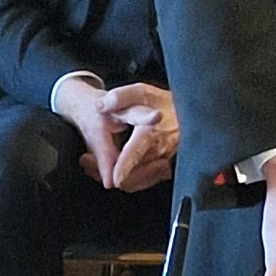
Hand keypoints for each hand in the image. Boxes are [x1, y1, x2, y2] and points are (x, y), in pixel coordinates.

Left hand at [60, 79, 177, 191]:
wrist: (189, 115)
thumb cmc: (165, 103)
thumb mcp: (142, 92)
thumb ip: (120, 97)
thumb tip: (100, 106)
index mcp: (152, 131)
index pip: (136, 151)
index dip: (125, 166)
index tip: (115, 179)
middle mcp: (160, 150)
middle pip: (130, 172)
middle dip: (106, 170)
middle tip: (85, 160)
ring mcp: (163, 162)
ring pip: (134, 181)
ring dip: (114, 176)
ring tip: (94, 164)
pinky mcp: (165, 170)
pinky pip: (142, 182)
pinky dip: (127, 180)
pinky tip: (117, 171)